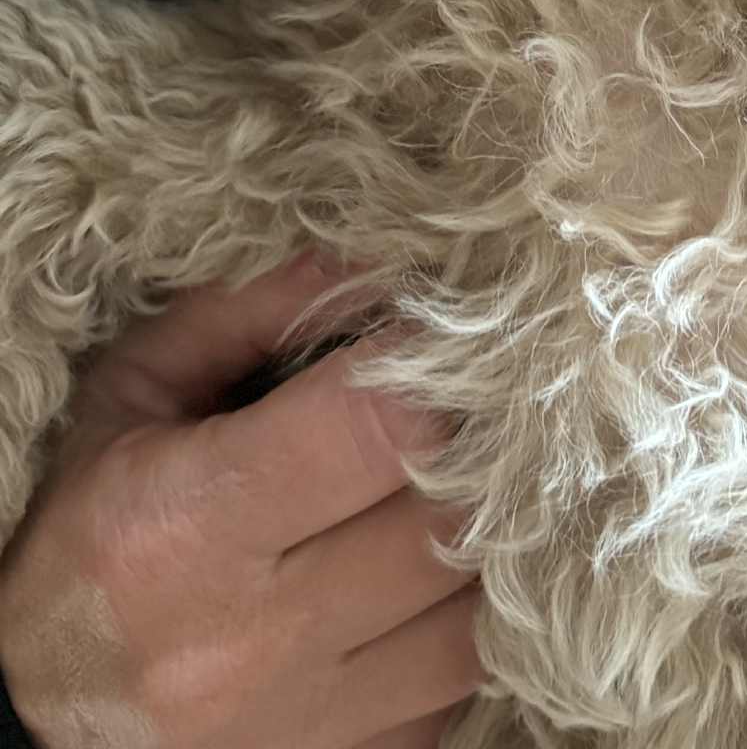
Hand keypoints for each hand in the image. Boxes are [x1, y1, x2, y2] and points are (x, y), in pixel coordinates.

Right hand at [0, 257, 480, 748]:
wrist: (34, 716)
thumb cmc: (90, 531)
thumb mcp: (131, 396)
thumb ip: (243, 316)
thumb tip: (367, 263)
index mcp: (182, 524)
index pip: (369, 429)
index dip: (419, 367)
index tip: (423, 339)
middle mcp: (247, 637)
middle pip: (439, 519)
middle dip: (467, 446)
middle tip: (459, 406)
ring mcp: (301, 724)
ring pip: (472, 611)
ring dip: (482, 538)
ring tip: (447, 490)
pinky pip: (461, 686)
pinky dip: (466, 623)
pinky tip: (430, 580)